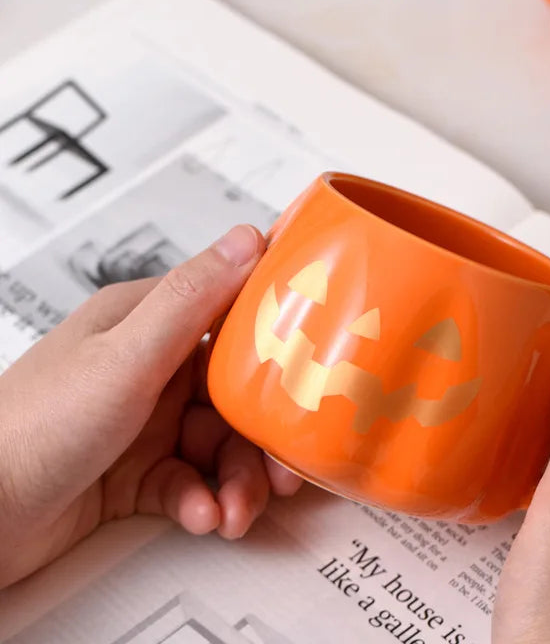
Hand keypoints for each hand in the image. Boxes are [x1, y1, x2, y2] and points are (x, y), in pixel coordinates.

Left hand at [0, 225, 301, 588]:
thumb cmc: (33, 427)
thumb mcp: (126, 358)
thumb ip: (191, 299)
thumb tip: (247, 238)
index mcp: (147, 324)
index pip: (231, 319)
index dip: (276, 346)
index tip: (311, 369)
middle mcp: (150, 369)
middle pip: (236, 394)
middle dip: (262, 436)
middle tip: (281, 469)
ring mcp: (145, 422)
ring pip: (221, 445)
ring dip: (238, 480)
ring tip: (235, 509)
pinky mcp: (139, 471)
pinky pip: (195, 481)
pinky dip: (204, 501)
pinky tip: (200, 515)